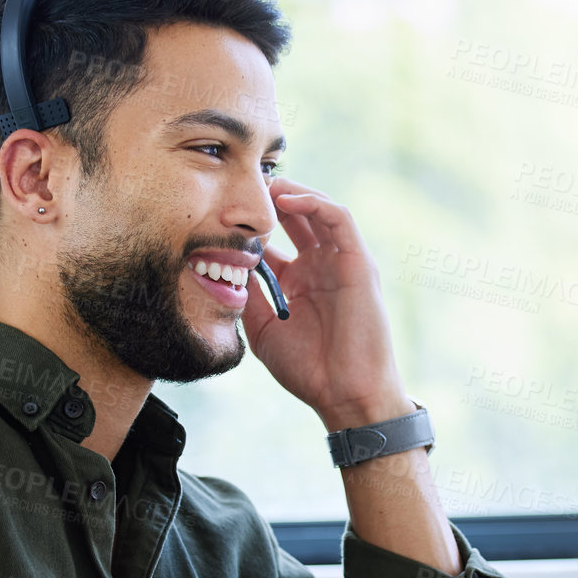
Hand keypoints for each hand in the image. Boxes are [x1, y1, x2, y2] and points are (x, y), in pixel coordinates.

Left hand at [241, 179, 414, 430]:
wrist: (345, 394)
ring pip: (318, 209)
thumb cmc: (309, 370)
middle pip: (295, 216)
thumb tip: (225, 263)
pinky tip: (285, 200)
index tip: (218, 211)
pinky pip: (339, 218)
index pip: (273, 238)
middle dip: (269, 197)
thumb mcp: (263, 328)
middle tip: (240, 183)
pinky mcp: (359, 262)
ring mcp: (340, 262)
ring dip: (290, 191)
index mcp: (297, 281)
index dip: (248, 223)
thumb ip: (248, 294)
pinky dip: (314, 203)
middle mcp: (319, 266)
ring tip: (262, 183)